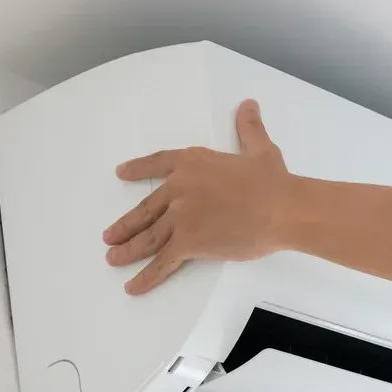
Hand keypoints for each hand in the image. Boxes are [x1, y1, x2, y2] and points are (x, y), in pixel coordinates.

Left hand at [103, 100, 290, 294]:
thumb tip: (249, 104)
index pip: (157, 164)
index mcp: (192, 163)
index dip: (138, 169)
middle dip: (126, 225)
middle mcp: (179, 188)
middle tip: (110, 236)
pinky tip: (133, 286)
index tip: (121, 173)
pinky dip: (146, 276)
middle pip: (146, 209)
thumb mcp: (260, 148)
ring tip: (113, 258)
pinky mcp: (188, 243)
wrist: (281, 208)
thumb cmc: (273, 181)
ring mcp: (180, 217)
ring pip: (147, 237)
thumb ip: (248, 128)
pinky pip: (162, 262)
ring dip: (128, 250)